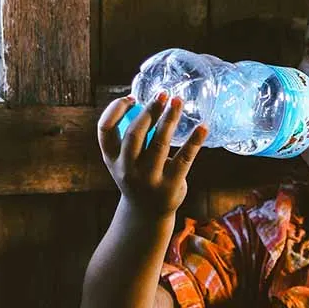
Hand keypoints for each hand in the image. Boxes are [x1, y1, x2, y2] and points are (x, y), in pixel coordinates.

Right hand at [97, 92, 207, 216]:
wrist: (146, 213)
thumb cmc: (137, 175)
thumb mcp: (124, 160)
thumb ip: (131, 137)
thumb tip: (150, 102)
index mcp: (112, 159)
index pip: (105, 130)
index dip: (115, 109)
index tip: (132, 97)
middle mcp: (128, 169)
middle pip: (135, 134)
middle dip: (149, 111)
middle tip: (163, 94)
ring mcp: (149, 178)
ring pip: (160, 143)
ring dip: (170, 118)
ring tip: (179, 101)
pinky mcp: (171, 185)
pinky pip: (184, 158)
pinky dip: (194, 140)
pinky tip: (203, 126)